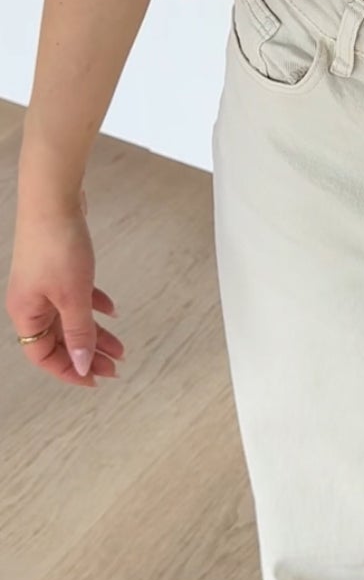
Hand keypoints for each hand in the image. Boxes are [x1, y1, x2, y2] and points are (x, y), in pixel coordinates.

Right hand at [6, 193, 122, 385]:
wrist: (54, 200)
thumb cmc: (57, 245)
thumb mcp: (73, 296)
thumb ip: (79, 332)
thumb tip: (81, 364)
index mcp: (26, 313)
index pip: (43, 355)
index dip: (69, 371)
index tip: (95, 380)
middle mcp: (31, 302)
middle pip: (60, 339)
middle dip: (87, 355)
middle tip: (114, 367)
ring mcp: (44, 284)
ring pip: (71, 319)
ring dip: (96, 333)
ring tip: (120, 347)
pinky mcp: (58, 268)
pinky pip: (76, 296)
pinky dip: (94, 305)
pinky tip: (112, 310)